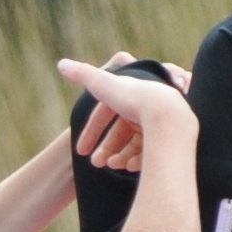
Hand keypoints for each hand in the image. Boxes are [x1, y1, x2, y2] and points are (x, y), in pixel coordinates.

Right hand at [68, 54, 187, 173]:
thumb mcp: (103, 84)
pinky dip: (138, 160)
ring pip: (134, 143)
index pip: (106, 113)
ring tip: (111, 166)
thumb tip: (61, 64)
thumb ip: (82, 75)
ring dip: (120, 156)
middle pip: (121, 131)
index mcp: (131, 92)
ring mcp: (158, 122)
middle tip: (97, 163)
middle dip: (106, 148)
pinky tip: (129, 167)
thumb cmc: (134, 98)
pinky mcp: (170, 137)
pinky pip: (151, 151)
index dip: (91, 131)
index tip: (81, 151)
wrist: (167, 114)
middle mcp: (146, 106)